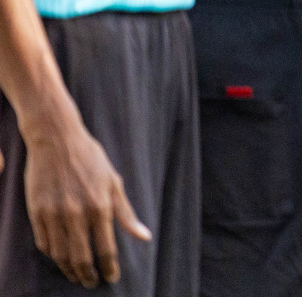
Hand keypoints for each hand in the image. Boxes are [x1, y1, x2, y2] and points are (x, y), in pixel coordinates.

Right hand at [22, 113, 150, 287]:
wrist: (56, 139)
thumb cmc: (90, 159)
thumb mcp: (114, 182)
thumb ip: (126, 213)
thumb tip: (144, 236)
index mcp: (100, 206)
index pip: (106, 249)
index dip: (109, 267)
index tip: (111, 278)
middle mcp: (76, 214)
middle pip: (81, 257)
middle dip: (88, 275)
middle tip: (92, 283)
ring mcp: (53, 214)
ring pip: (60, 255)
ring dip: (69, 270)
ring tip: (76, 276)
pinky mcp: (36, 212)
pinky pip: (43, 243)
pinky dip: (52, 255)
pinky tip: (60, 259)